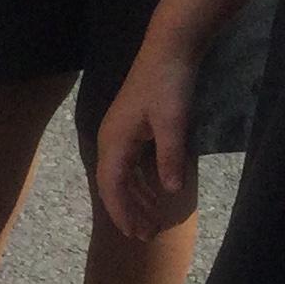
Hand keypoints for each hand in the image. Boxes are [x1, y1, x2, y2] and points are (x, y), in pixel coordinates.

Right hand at [92, 39, 201, 238]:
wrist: (169, 49)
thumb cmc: (169, 83)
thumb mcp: (173, 121)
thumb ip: (170, 157)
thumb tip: (171, 192)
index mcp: (114, 141)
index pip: (112, 186)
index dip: (123, 212)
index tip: (136, 234)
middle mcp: (111, 140)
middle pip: (113, 185)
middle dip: (128, 211)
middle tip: (146, 235)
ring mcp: (120, 134)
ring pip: (122, 176)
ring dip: (135, 199)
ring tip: (151, 220)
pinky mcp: (132, 128)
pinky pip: (130, 165)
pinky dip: (140, 182)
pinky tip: (155, 193)